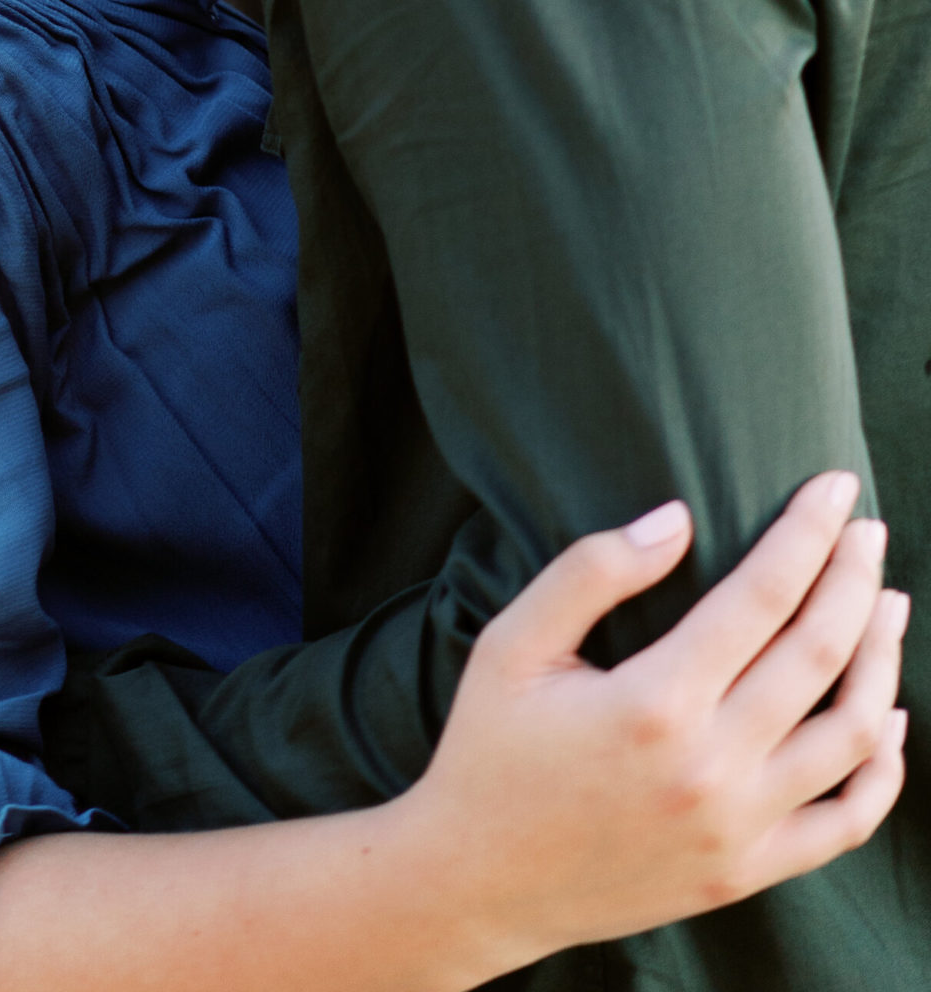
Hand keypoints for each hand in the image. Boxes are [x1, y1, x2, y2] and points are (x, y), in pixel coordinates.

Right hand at [404, 471, 906, 977]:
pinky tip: (889, 719)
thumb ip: (591, 571)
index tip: (834, 486)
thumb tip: (678, 518)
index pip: (763, 595)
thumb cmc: (490, 748)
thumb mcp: (512, 643)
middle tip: (869, 528)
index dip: (808, 533)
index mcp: (654, 702)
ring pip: (853, 733)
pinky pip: (846, 822)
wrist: (480, 881)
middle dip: (854, 578)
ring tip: (886, 604)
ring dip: (881, 659)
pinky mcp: (746, 872)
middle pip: (821, 652)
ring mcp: (738, 828)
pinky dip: (884, 769)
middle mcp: (711, 768)